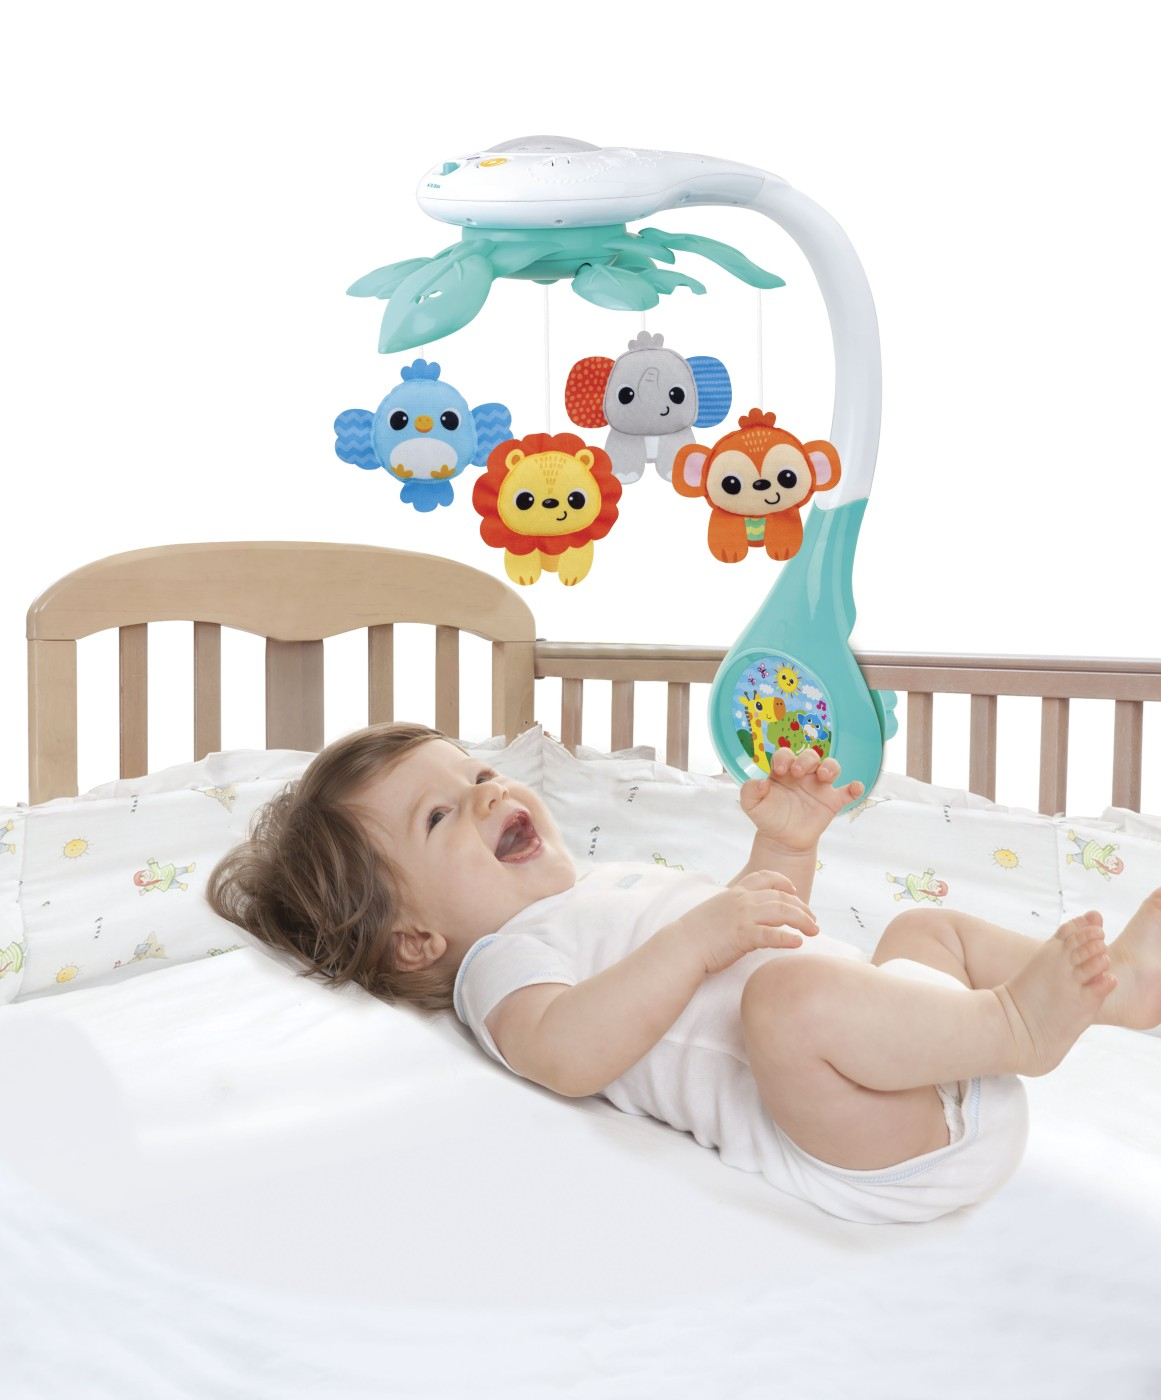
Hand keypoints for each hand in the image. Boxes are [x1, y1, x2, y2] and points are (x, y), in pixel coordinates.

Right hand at [675, 870, 818, 975]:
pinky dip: (788, 938)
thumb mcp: (716, 912)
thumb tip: (744, 916)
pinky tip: (798, 943)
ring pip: (782, 911)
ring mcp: (743, 917)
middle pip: (781, 896)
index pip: (764, 877)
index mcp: (734, 893)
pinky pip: (772, 935)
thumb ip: (733, 909)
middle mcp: (742, 900)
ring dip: (803, 920)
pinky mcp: (743, 936)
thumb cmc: (696, 934)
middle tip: (813, 920)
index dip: (783, 882)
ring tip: (814, 931)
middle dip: (802, 907)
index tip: (794, 890)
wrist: (682, 946)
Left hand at [740, 748, 862, 854]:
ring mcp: (819, 787)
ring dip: (830, 767)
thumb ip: (749, 791)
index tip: (779, 770)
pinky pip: (847, 792)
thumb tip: (761, 782)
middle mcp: (804, 775)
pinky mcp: (832, 802)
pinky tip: (855, 787)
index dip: (784, 758)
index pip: (786, 754)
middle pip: (811, 756)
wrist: (782, 840)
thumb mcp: (751, 805)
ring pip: (832, 767)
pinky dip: (855, 788)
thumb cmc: (768, 817)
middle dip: (806, 760)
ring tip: (823, 776)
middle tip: (798, 773)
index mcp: (784, 771)